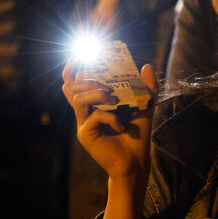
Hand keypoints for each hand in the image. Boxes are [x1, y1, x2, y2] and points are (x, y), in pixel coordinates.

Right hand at [62, 60, 157, 180]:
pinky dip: (110, 117)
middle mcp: (85, 113)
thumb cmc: (137, 135)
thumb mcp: (144, 107)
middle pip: (70, 88)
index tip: (78, 57)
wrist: (136, 161)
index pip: (75, 84)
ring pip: (79, 99)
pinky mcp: (86, 134)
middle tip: (108, 87)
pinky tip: (121, 126)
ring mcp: (83, 124)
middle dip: (88, 81)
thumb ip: (146, 87)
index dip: (71, 70)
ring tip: (115, 101)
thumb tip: (147, 66)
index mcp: (94, 104)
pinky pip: (94, 116)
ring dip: (98, 95)